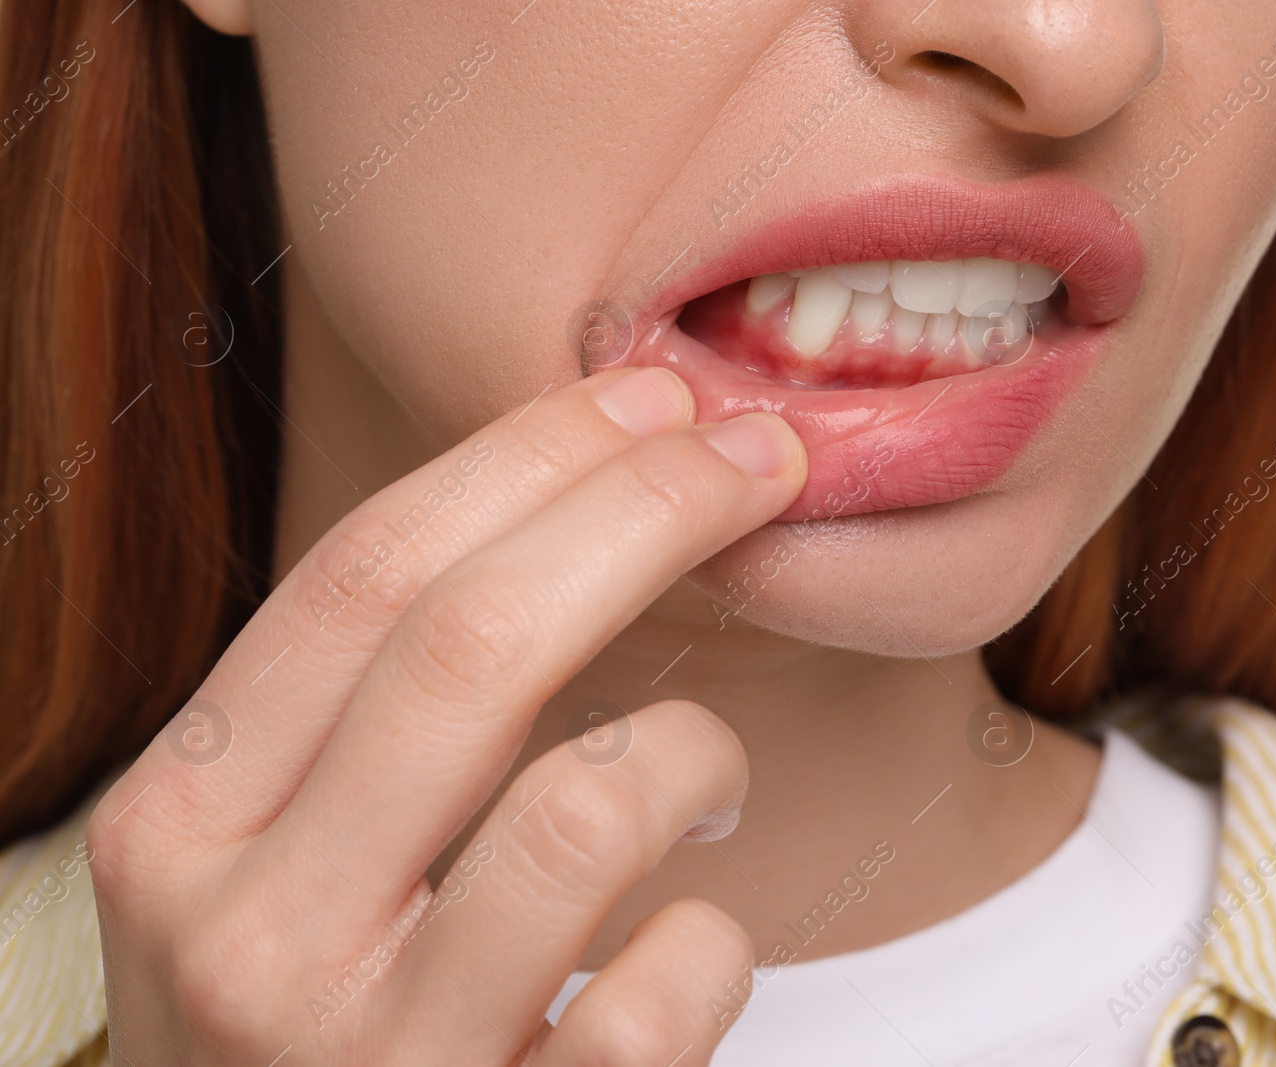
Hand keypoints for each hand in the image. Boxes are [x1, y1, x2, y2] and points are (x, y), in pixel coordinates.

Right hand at [88, 367, 805, 1064]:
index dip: (536, 458)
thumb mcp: (279, 854)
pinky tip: (687, 943)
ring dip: (698, 750)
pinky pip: (667, 986)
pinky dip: (714, 939)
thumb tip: (580, 486)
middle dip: (649, 511)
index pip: (367, 572)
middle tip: (759, 457)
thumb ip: (377, 708)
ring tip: (706, 775)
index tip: (657, 400)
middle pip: (478, 644)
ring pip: (592, 804)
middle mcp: (248, 940)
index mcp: (179, 823)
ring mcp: (375, 1062)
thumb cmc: (312, 1013)